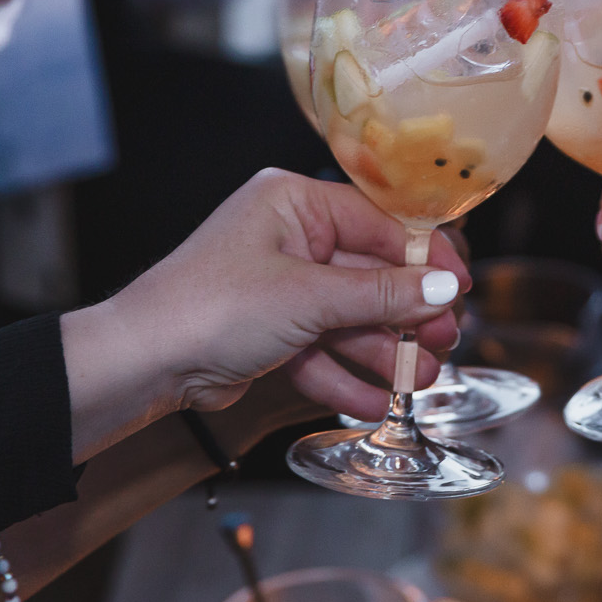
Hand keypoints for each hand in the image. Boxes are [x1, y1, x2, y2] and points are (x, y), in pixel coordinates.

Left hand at [62, 169, 466, 459]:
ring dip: (382, 350)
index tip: (459, 287)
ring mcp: (276, 286)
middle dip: (405, 314)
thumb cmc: (210, 308)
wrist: (142, 364)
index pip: (377, 222)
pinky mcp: (267, 330)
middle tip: (443, 340)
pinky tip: (375, 399)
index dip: (422, 258)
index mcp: (292, 202)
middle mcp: (286, 237)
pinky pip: (319, 347)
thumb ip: (380, 294)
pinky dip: (344, 373)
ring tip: (418, 381)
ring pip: (346, 317)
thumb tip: (441, 288)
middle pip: (366, 274)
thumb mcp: (308, 297)